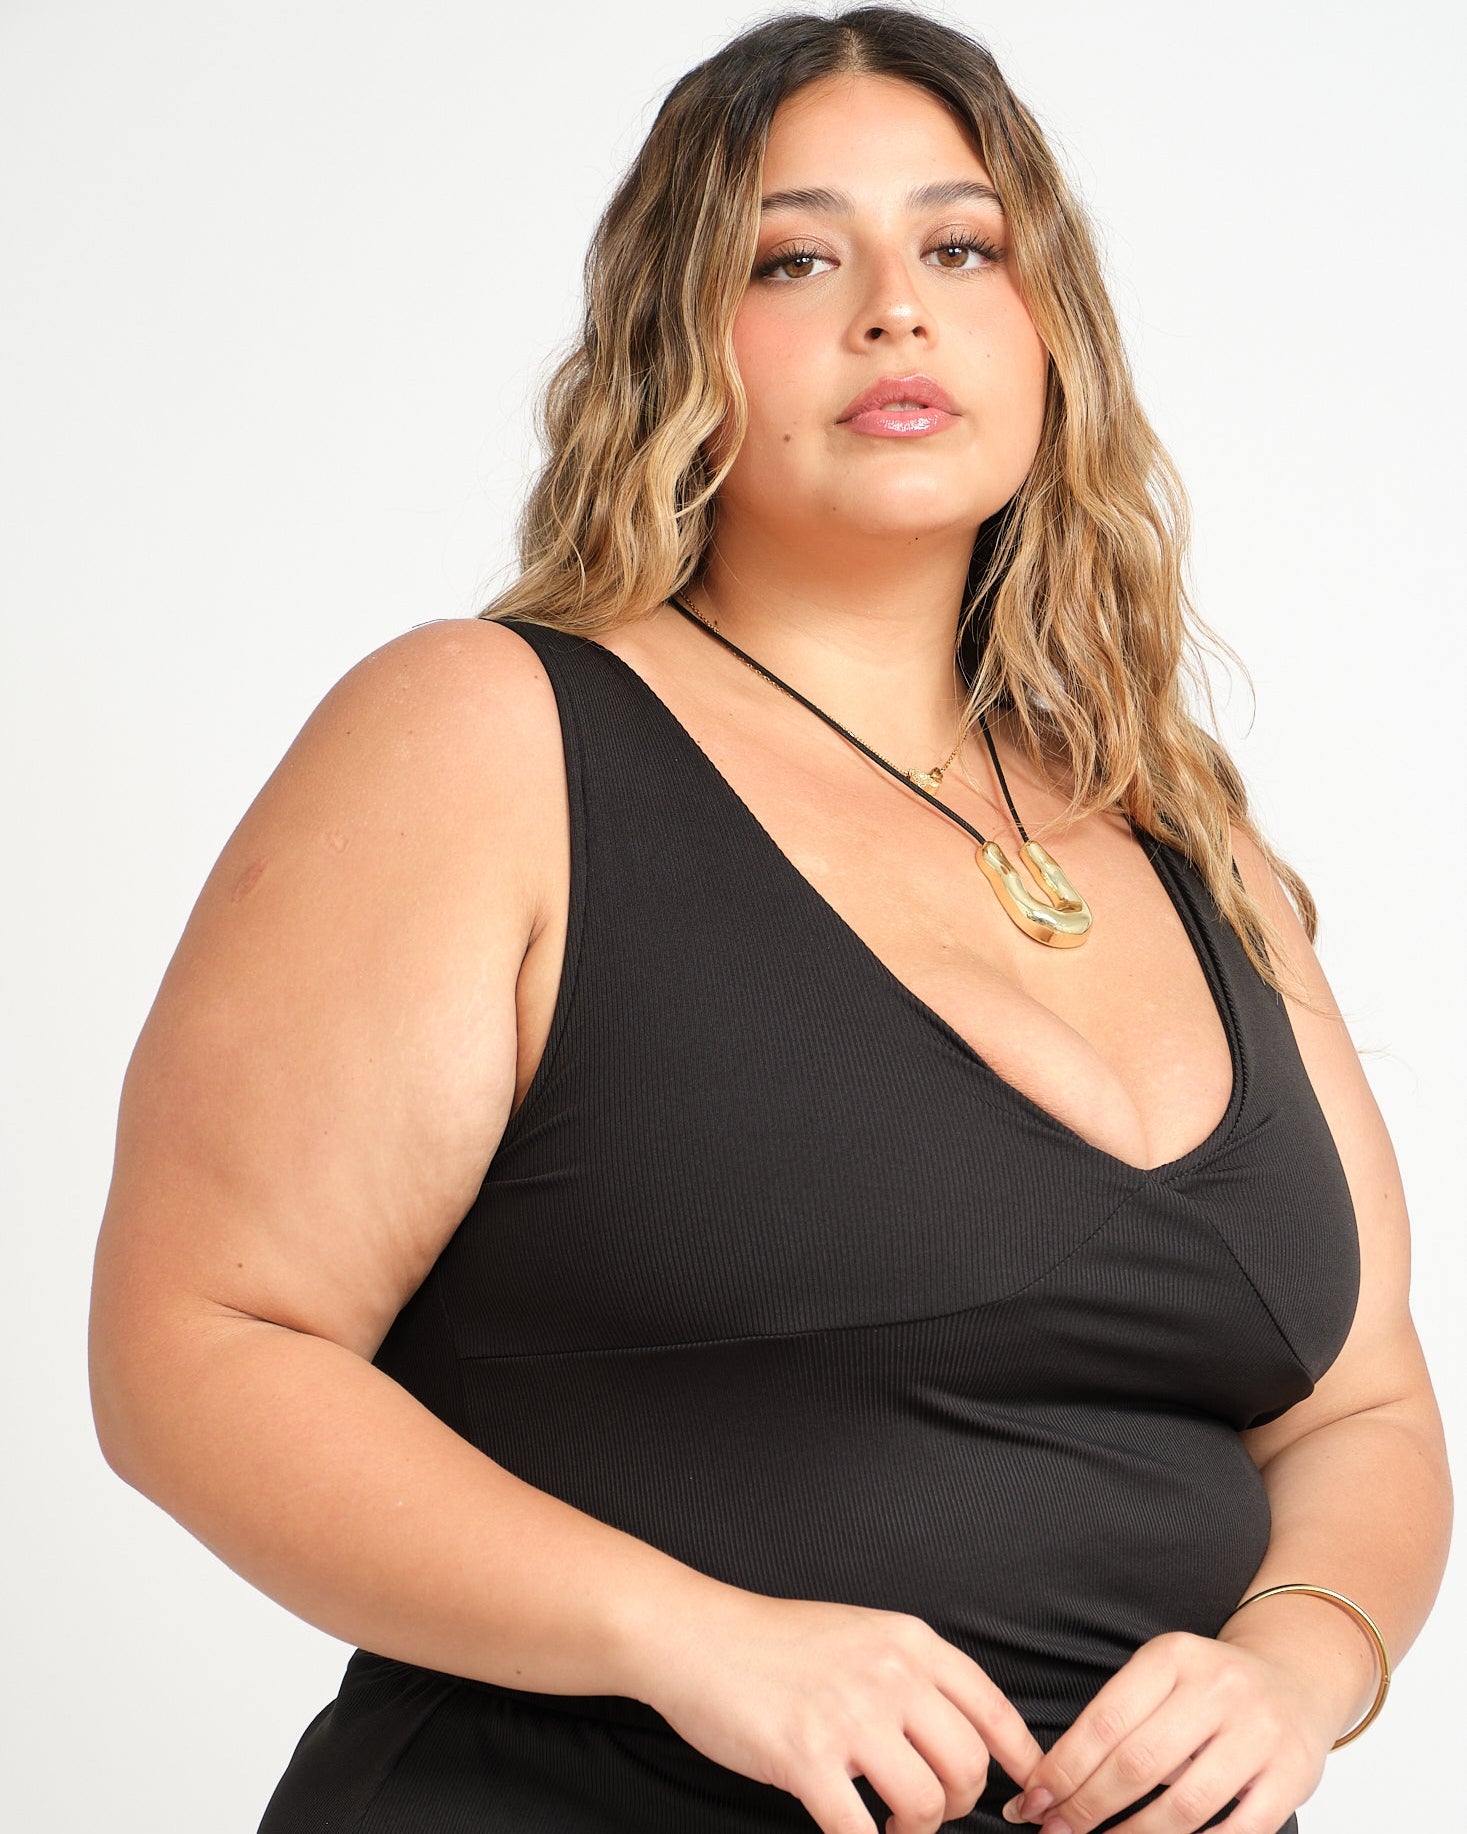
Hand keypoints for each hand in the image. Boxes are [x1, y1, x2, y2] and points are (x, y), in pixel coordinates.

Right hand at [630, 1582, 1043, 1833]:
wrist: (697, 1636)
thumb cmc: (775, 1641)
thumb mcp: (862, 1634)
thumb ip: (912, 1674)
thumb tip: (962, 1734)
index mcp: (910, 1642)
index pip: (994, 1711)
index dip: (1022, 1764)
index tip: (1027, 1796)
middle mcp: (891, 1674)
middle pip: (969, 1766)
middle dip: (959, 1807)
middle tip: (927, 1813)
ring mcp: (850, 1715)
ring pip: (928, 1804)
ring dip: (916, 1832)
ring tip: (889, 1827)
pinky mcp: (807, 1757)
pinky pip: (860, 1832)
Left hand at [997, 1630, 1341, 1833]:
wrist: (1295, 1680)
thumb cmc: (1209, 1687)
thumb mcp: (1163, 1677)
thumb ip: (1117, 1720)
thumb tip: (1049, 1784)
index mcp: (1173, 1657)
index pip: (1105, 1721)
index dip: (1064, 1768)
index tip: (1032, 1801)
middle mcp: (1218, 1688)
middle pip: (1137, 1763)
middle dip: (1088, 1807)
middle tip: (1056, 1832)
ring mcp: (1259, 1733)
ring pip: (1184, 1803)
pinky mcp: (1291, 1776)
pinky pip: (1238, 1831)